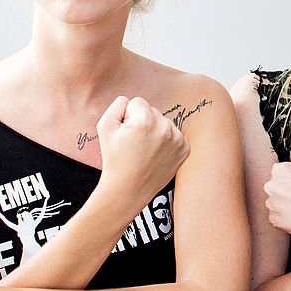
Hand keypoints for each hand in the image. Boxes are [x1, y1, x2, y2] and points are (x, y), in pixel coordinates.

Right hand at [95, 96, 190, 211]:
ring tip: (144, 150)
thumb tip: (131, 101)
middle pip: (152, 111)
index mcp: (145, 120)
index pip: (137, 102)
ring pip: (164, 123)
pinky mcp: (185, 149)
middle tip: (134, 144)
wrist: (128, 189)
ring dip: (155, 132)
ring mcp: (178, 139)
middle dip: (143, 123)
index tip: (125, 134)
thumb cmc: (114, 159)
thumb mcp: (104, 126)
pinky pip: (174, 135)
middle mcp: (165, 127)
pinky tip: (156, 155)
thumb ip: (118, 105)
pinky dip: (166, 143)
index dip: (127, 117)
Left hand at [263, 145, 290, 239]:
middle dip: (290, 189)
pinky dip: (287, 217)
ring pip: (278, 201)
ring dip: (287, 203)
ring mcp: (271, 205)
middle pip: (279, 186)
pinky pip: (279, 216)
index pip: (283, 171)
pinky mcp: (274, 220)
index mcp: (279, 170)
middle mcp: (270, 187)